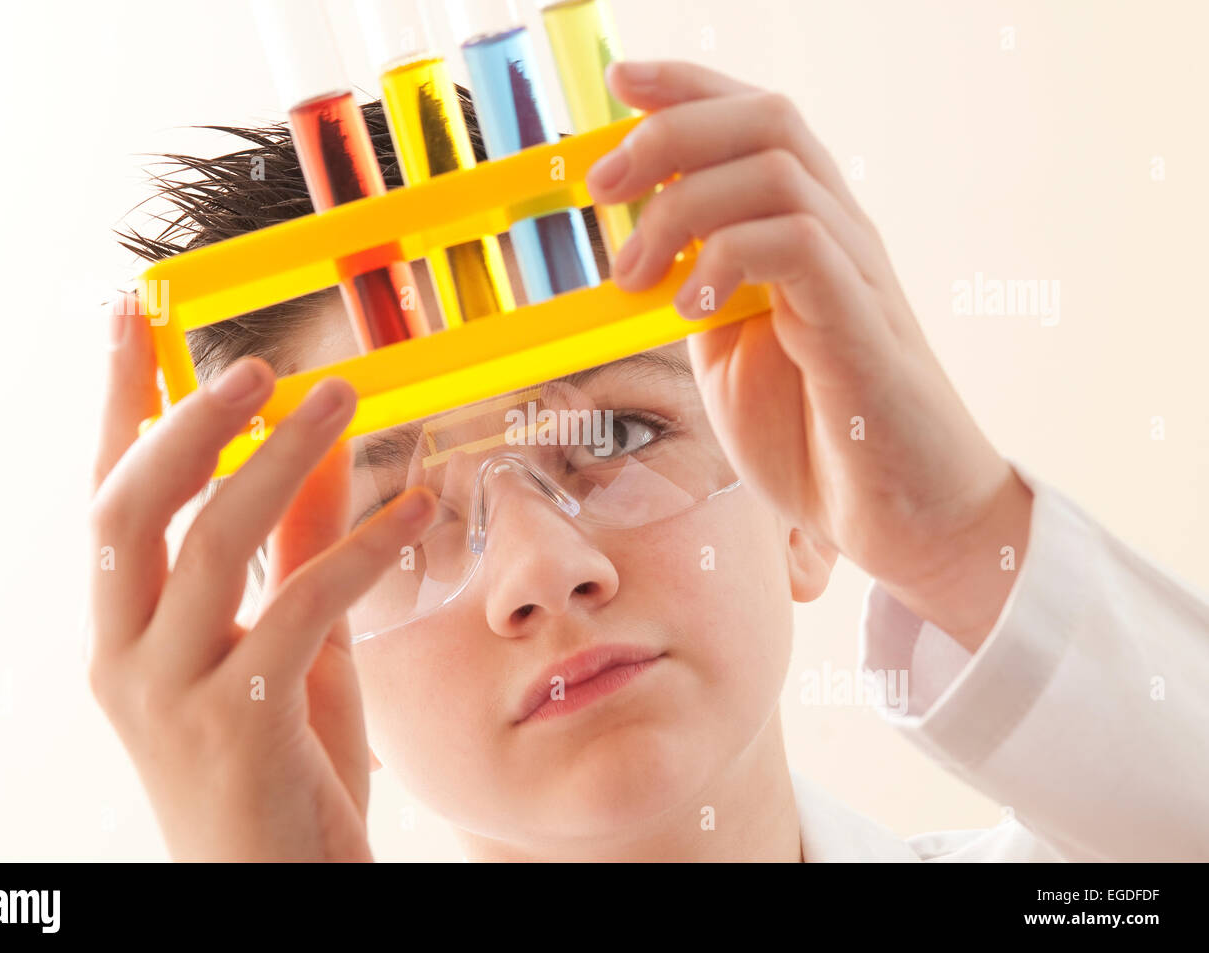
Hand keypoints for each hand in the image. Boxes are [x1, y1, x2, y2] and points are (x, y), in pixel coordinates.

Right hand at [88, 293, 434, 859]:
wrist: (281, 890)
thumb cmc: (280, 764)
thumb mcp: (287, 641)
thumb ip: (295, 545)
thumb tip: (317, 443)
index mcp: (122, 630)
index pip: (107, 493)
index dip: (123, 402)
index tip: (135, 315)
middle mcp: (122, 657)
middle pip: (130, 508)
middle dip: (189, 421)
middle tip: (259, 364)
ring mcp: (168, 696)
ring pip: (209, 545)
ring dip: (280, 460)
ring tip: (340, 398)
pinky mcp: (236, 727)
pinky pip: (298, 609)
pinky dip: (357, 547)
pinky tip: (414, 506)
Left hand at [587, 61, 1032, 649]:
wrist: (901, 514)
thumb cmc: (819, 436)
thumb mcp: (731, 356)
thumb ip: (696, 295)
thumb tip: (638, 253)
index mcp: (802, 232)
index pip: (754, 120)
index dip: (687, 86)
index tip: (618, 81)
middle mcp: (837, 233)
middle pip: (767, 119)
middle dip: (669, 132)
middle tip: (600, 187)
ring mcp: (856, 272)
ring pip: (778, 169)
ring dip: (681, 208)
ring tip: (633, 277)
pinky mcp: (862, 322)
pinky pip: (798, 245)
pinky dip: (728, 258)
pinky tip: (693, 307)